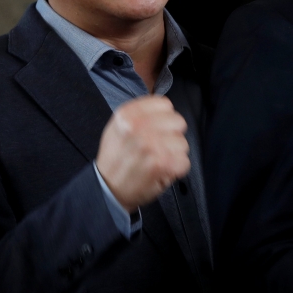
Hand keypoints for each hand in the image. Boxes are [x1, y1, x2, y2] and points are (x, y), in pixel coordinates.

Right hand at [95, 95, 189, 212]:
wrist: (108, 188)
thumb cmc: (115, 158)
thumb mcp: (117, 126)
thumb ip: (139, 113)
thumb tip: (165, 108)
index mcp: (127, 114)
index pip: (165, 104)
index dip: (164, 117)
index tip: (158, 128)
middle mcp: (139, 126)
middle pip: (178, 122)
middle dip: (171, 135)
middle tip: (158, 146)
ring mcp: (152, 145)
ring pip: (183, 143)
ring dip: (174, 153)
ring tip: (158, 160)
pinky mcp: (163, 164)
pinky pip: (184, 161)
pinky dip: (176, 169)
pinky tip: (162, 170)